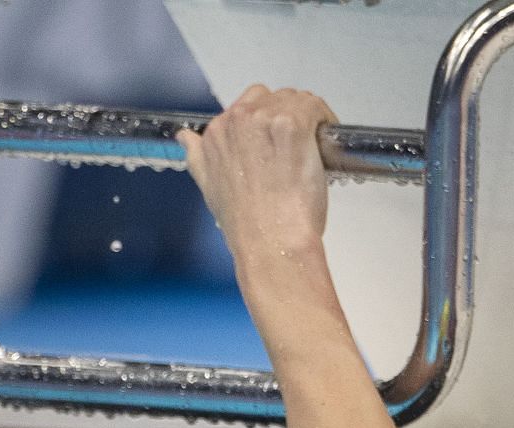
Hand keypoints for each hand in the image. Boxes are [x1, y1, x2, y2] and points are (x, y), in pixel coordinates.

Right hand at [179, 86, 337, 263]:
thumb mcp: (210, 187)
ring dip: (308, 119)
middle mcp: (235, 120)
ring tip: (315, 149)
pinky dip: (324, 121)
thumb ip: (199, 157)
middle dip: (287, 118)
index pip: (247, 108)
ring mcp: (263, 120)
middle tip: (300, 148)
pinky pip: (314, 107)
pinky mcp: (291, 125)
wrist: (271, 243)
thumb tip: (187, 139)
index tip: (281, 144)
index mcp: (215, 134)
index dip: (268, 126)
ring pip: (294, 100)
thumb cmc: (248, 225)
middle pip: (271, 99)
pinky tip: (326, 145)